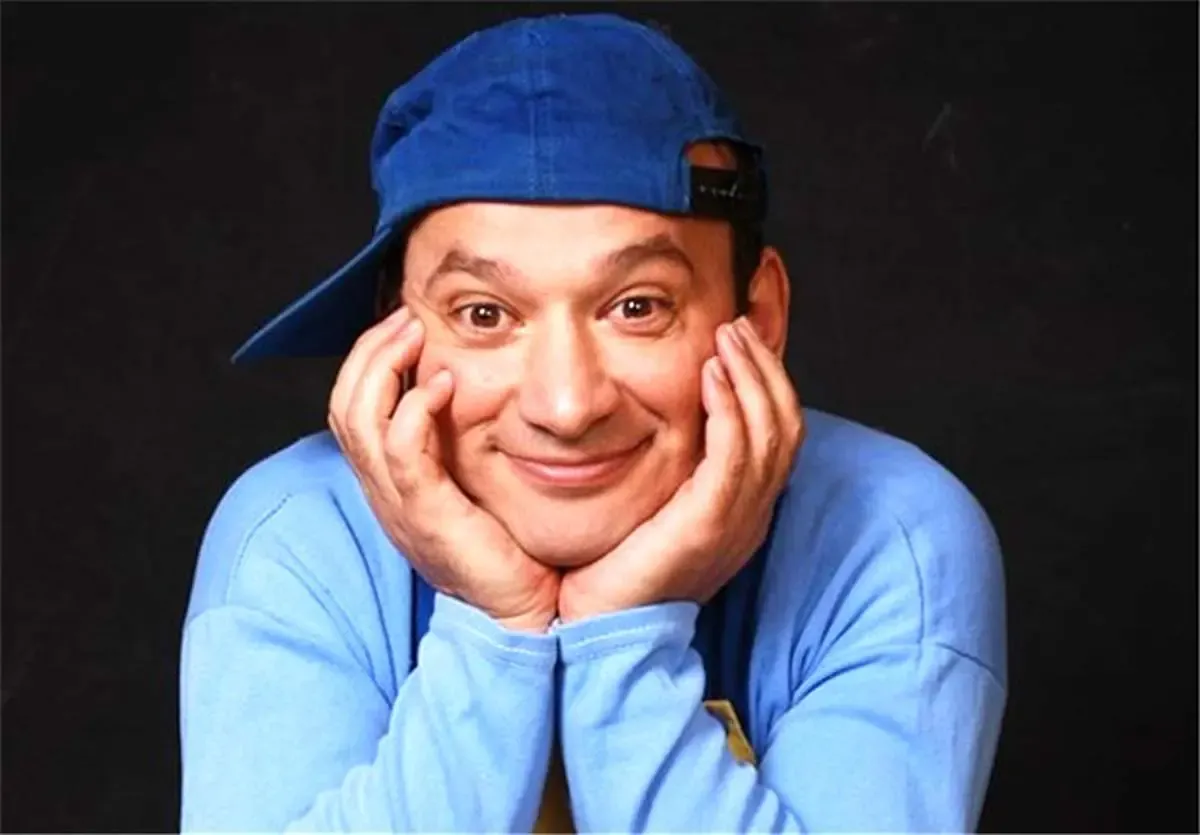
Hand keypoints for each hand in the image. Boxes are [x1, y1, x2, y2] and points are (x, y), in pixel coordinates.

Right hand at [328, 307, 559, 632]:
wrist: (521, 618)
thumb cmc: (510, 552)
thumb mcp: (476, 489)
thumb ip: (464, 447)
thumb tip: (478, 392)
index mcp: (391, 485)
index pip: (353, 411)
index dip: (368, 362)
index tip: (403, 326)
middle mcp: (383, 493)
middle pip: (344, 406)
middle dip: (369, 352)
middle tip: (405, 317)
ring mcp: (399, 506)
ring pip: (359, 421)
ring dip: (383, 367)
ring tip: (413, 333)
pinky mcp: (426, 517)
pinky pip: (401, 454)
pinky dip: (415, 410)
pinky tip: (444, 384)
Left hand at [558, 317, 803, 621]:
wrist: (597, 628)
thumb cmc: (613, 566)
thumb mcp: (653, 505)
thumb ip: (670, 466)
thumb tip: (660, 417)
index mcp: (743, 510)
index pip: (779, 434)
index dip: (768, 381)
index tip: (740, 339)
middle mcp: (751, 515)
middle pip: (787, 426)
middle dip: (766, 368)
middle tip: (738, 324)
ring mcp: (736, 522)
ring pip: (771, 435)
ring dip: (751, 376)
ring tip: (727, 336)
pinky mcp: (708, 527)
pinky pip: (735, 458)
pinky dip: (731, 410)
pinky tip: (711, 375)